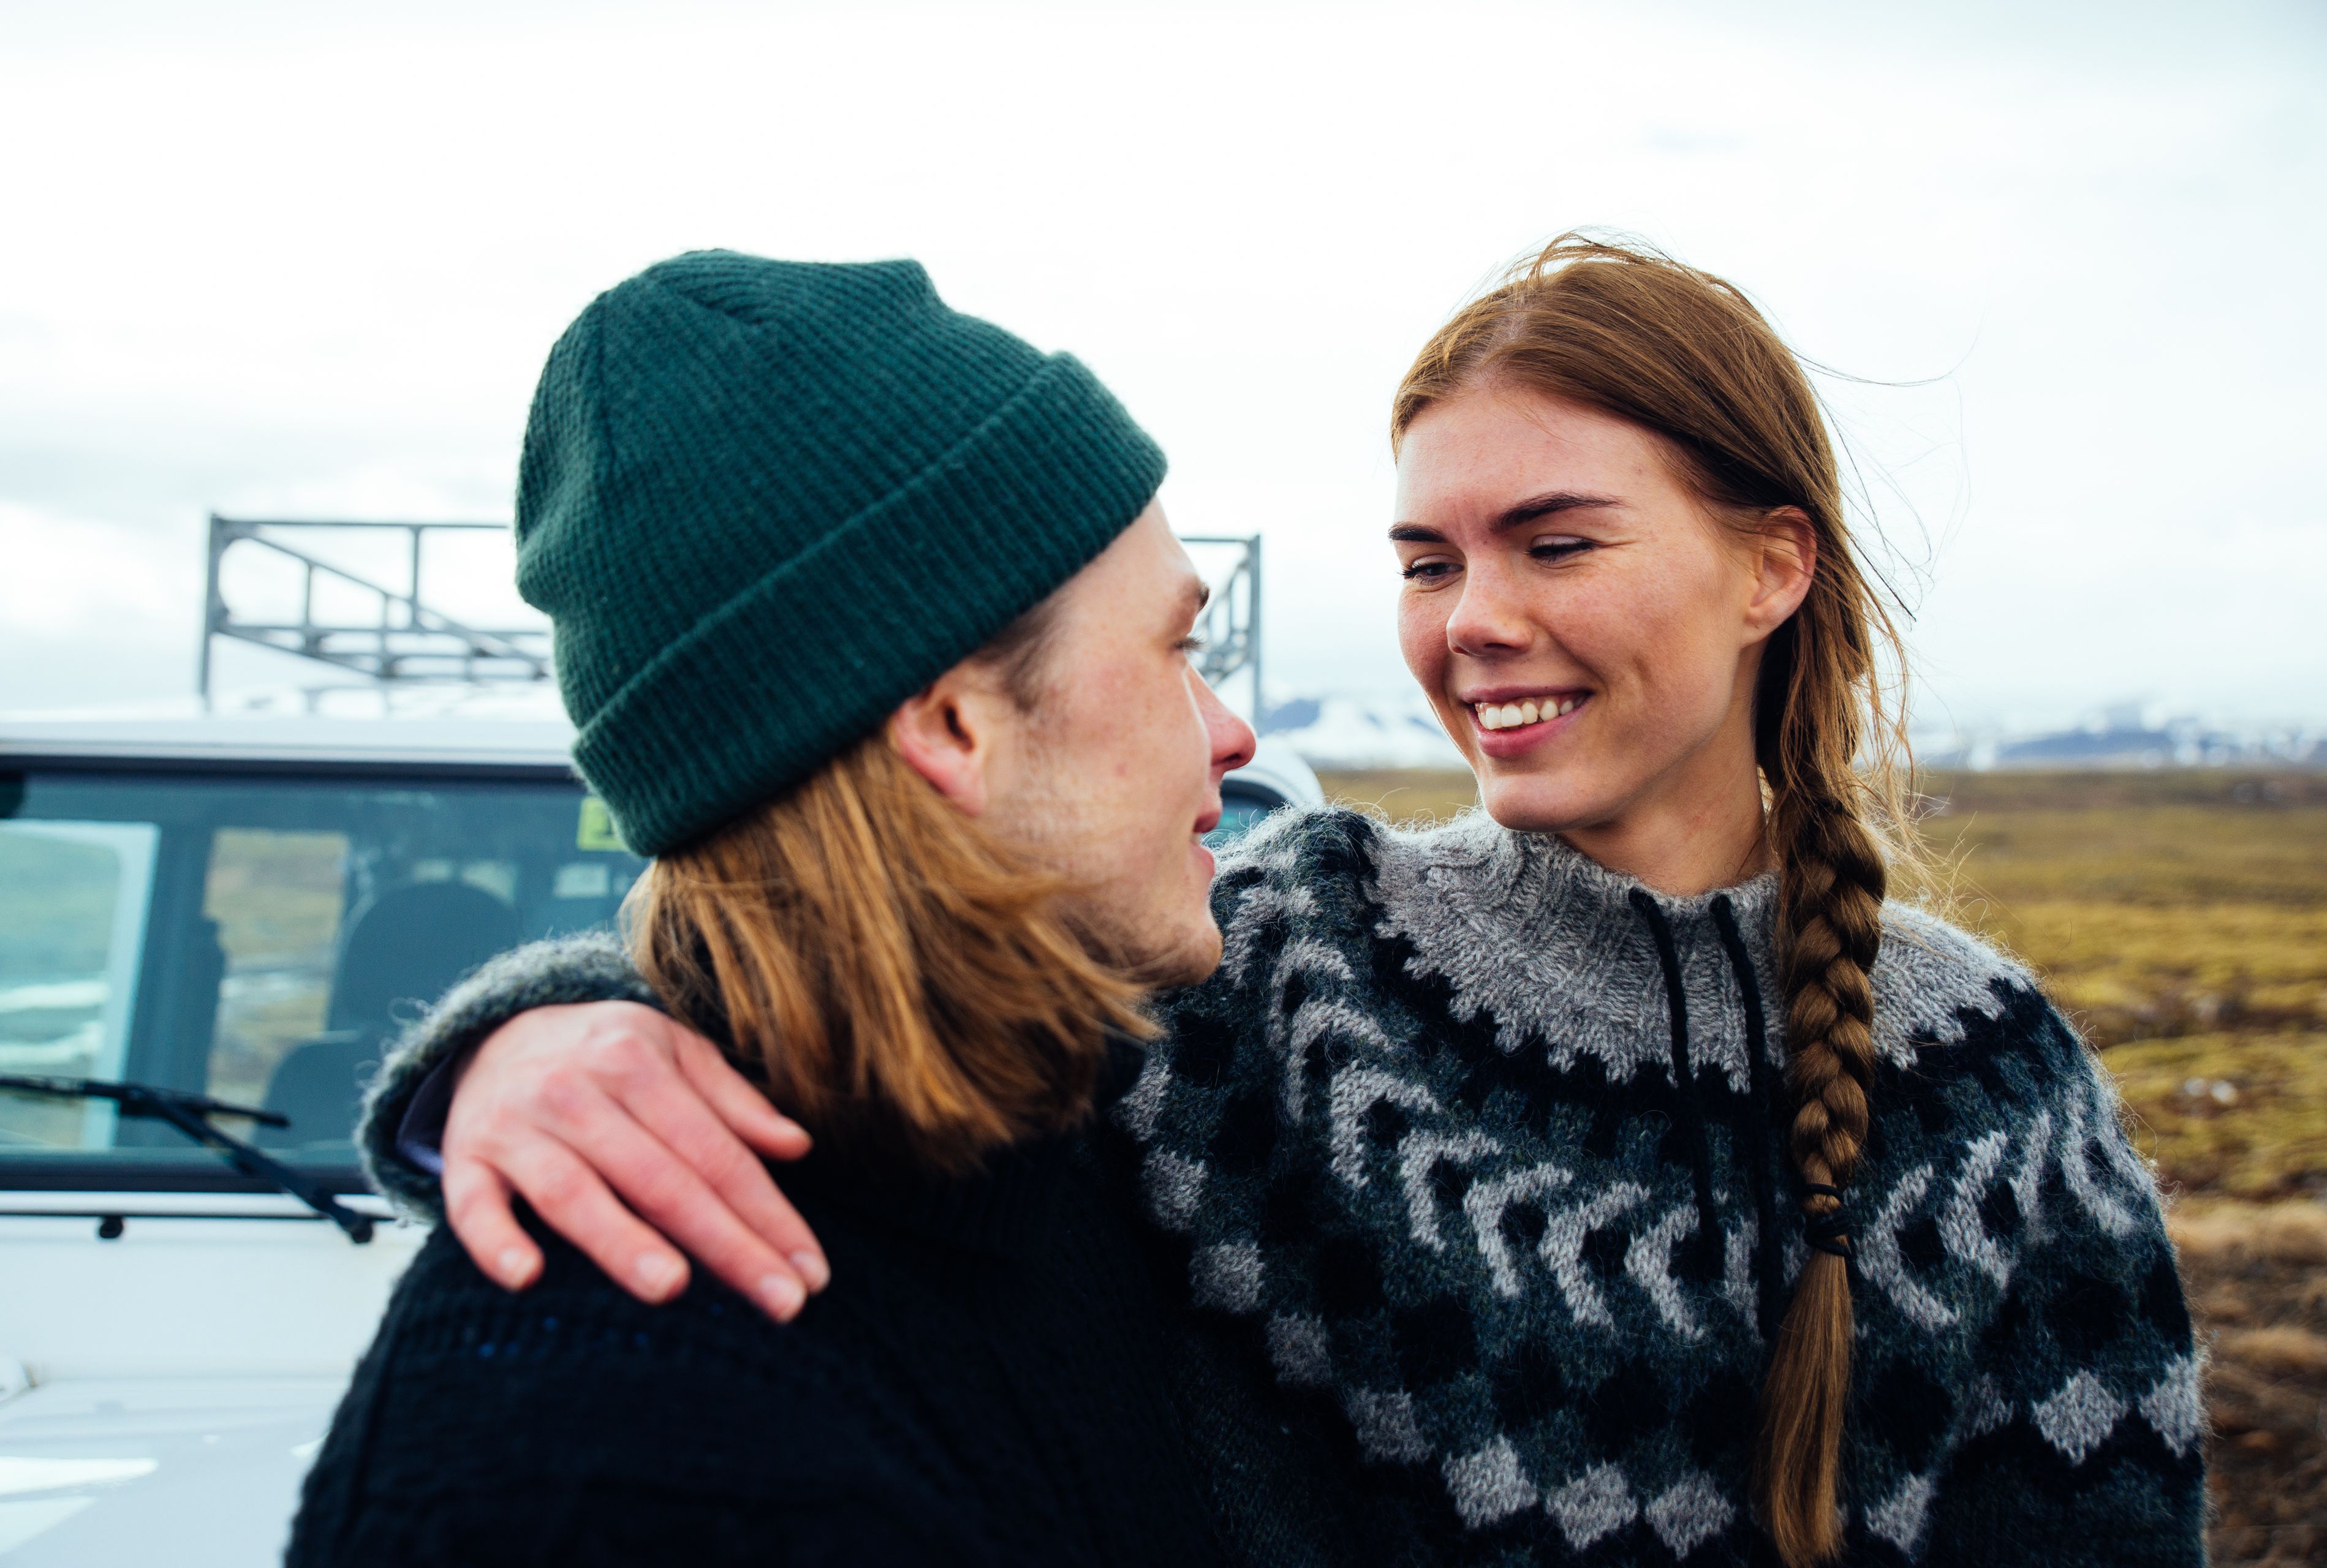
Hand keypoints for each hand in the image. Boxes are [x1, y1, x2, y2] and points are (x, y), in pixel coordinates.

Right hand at [439, 1001, 829, 1321]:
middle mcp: (578, 1092)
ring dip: (621, 1240)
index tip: (811, 1272)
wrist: (491, 1032)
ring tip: (672, 1287)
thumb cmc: (605, 1055)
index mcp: (639, 1062)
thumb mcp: (674, 1052)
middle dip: (726, 1243)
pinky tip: (527, 1277)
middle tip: (781, 1302)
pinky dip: (495, 1240)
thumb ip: (733, 1102)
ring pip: (575, 1192)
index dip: (768, 1213)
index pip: (715, 1152)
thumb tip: (798, 1146)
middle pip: (662, 1179)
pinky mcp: (467, 1159)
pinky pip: (473, 1205)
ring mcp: (518, 1127)